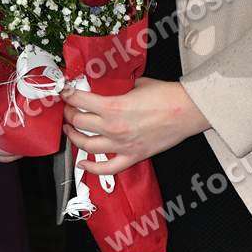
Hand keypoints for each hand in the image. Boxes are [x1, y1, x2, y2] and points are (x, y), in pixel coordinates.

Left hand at [61, 77, 210, 174]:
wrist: (186, 111)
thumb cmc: (164, 95)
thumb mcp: (134, 83)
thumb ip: (116, 87)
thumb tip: (104, 86)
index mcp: (112, 107)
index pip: (79, 100)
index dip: (68, 95)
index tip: (64, 92)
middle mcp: (113, 128)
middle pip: (79, 122)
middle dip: (69, 114)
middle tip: (68, 109)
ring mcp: (122, 145)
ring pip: (87, 145)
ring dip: (74, 136)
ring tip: (69, 129)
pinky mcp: (132, 156)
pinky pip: (107, 168)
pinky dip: (92, 168)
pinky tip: (82, 163)